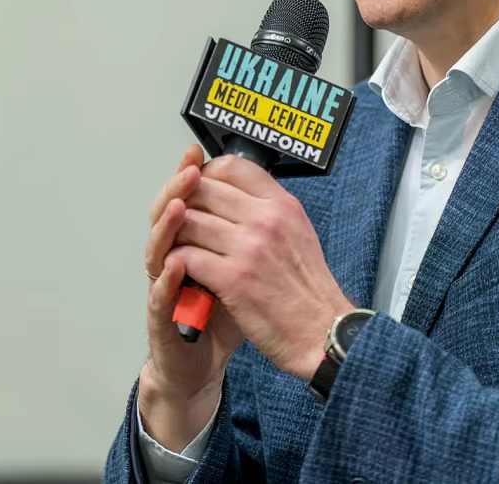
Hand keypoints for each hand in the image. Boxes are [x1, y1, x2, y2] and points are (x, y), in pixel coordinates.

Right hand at [139, 145, 244, 451]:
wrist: (203, 363)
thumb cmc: (223, 315)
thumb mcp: (241, 269)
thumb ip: (243, 236)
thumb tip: (262, 197)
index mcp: (191, 244)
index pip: (185, 200)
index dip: (189, 175)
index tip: (199, 153)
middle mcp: (171, 260)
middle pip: (166, 216)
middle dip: (179, 189)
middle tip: (190, 167)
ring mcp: (163, 289)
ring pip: (157, 249)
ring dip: (167, 225)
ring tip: (180, 205)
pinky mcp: (163, 321)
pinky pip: (160, 296)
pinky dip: (167, 279)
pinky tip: (175, 262)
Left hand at [171, 155, 353, 380]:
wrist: (322, 332)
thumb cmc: (309, 291)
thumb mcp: (299, 232)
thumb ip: (269, 211)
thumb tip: (236, 196)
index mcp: (282, 205)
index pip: (233, 166)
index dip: (207, 174)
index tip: (199, 187)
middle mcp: (265, 219)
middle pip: (203, 189)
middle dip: (184, 204)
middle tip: (180, 221)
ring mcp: (248, 247)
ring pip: (188, 221)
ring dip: (176, 235)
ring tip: (178, 246)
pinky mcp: (232, 279)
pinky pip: (186, 256)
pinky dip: (177, 262)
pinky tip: (181, 270)